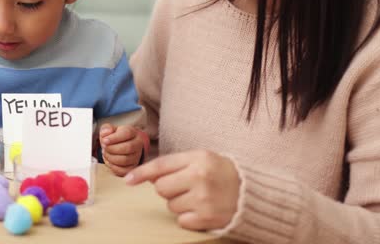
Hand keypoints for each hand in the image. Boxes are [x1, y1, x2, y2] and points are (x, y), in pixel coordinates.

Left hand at [99, 124, 144, 175]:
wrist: (121, 146)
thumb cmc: (115, 138)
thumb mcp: (110, 130)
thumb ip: (106, 128)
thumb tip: (106, 132)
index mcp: (133, 133)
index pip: (127, 133)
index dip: (114, 138)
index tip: (104, 140)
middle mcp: (138, 144)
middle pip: (127, 147)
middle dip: (112, 148)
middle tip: (104, 147)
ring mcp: (136, 157)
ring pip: (125, 160)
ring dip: (111, 157)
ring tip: (106, 153)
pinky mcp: (132, 168)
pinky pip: (123, 170)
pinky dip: (113, 167)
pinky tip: (110, 161)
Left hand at [125, 150, 239, 230]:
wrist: (252, 192)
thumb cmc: (220, 172)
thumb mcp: (201, 158)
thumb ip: (174, 163)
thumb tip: (145, 175)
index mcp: (198, 158)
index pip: (161, 165)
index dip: (141, 173)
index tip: (128, 180)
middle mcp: (200, 177)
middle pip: (161, 188)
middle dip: (168, 189)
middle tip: (185, 186)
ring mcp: (204, 199)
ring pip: (170, 205)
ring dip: (179, 203)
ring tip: (197, 197)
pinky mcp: (208, 219)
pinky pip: (181, 220)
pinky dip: (188, 217)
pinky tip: (201, 209)